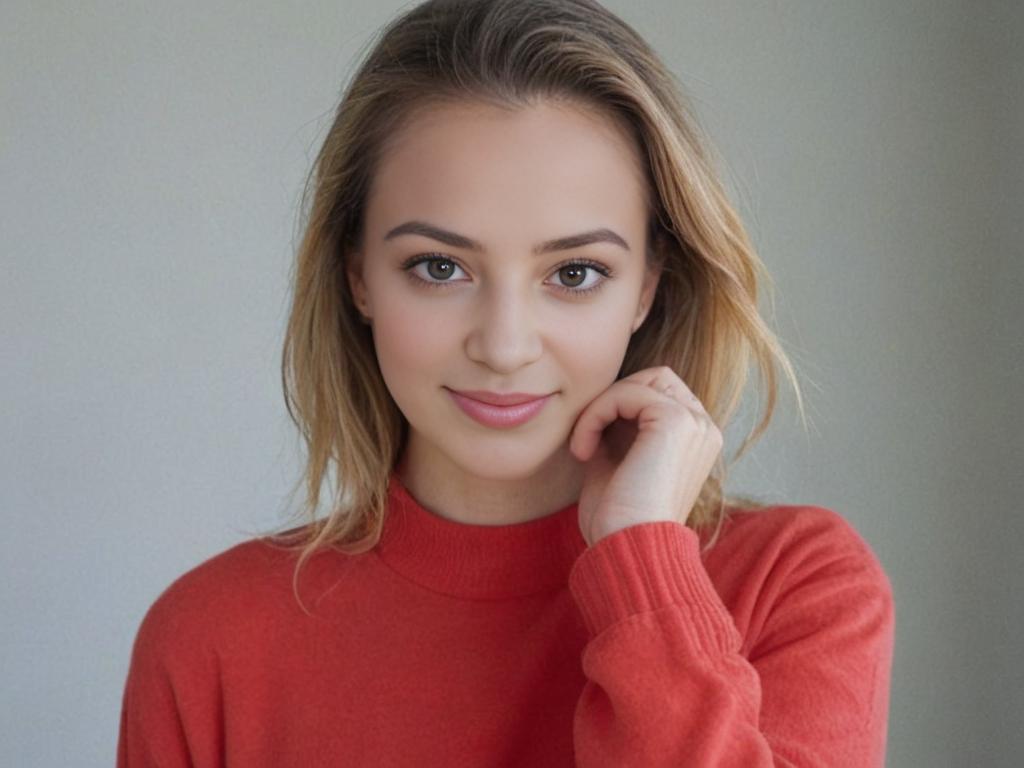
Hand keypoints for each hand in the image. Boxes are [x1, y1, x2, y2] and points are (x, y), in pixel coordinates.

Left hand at [568, 366, 723, 546]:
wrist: (628, 552)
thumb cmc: (618, 521)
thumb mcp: (617, 464)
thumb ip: (617, 430)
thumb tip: (599, 403)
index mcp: (694, 440)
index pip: (658, 392)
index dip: (618, 407)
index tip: (591, 444)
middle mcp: (702, 428)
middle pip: (654, 378)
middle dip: (613, 400)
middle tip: (587, 438)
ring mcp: (694, 423)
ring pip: (639, 381)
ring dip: (601, 406)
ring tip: (584, 446)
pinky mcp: (676, 421)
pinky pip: (626, 392)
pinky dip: (596, 413)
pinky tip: (584, 451)